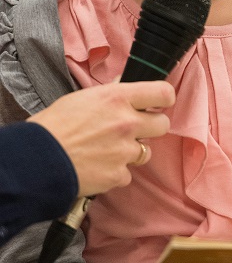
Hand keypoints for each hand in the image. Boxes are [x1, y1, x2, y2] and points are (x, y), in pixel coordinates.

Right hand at [27, 81, 174, 195]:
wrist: (37, 159)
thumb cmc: (53, 126)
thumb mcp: (82, 98)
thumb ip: (110, 94)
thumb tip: (124, 87)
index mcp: (118, 98)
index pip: (163, 93)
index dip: (164, 98)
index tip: (158, 103)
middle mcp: (127, 123)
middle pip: (163, 124)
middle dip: (151, 127)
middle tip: (133, 130)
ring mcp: (125, 151)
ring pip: (146, 152)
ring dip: (132, 152)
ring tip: (107, 151)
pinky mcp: (118, 175)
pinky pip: (126, 173)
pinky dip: (115, 173)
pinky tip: (97, 167)